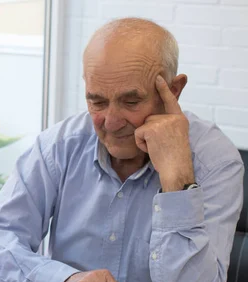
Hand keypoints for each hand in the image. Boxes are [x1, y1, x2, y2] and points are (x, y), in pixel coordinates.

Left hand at [134, 75, 193, 191]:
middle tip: (160, 146)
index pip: (170, 101)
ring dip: (144, 139)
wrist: (176, 168)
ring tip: (157, 148)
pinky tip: (152, 149)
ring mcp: (162, 121)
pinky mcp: (152, 128)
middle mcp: (173, 117)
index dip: (164, 89)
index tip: (158, 77)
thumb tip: (152, 119)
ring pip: (142, 126)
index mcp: (180, 119)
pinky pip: (137, 134)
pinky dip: (141, 144)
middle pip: (149, 119)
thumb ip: (167, 125)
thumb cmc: (173, 158)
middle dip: (148, 133)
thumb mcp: (174, 137)